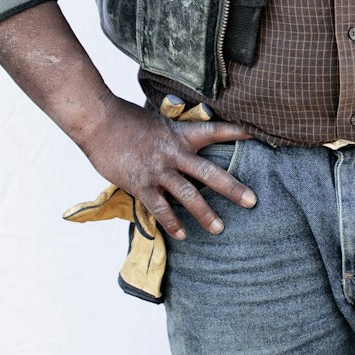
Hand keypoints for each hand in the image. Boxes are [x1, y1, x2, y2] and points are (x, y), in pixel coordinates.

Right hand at [78, 94, 252, 239]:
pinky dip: (172, 222)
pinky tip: (183, 234)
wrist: (99, 121)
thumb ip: (173, 134)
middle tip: (251, 201)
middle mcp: (173, 152)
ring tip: (220, 228)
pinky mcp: (141, 183)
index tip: (255, 134)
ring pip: (188, 195)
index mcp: (179, 134)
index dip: (235, 132)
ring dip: (205, 213)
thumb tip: (184, 142)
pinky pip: (160, 207)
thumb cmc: (126, 120)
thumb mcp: (157, 121)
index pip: (214, 131)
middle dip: (232, 188)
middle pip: (209, 172)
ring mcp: (158, 170)